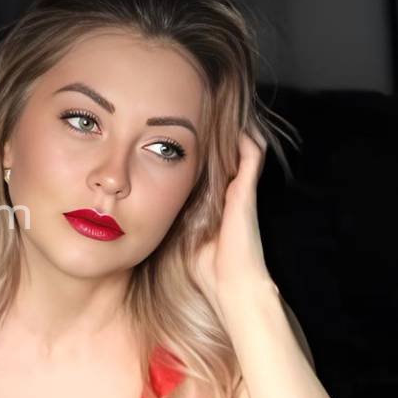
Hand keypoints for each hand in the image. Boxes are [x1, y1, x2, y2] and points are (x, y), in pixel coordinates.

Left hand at [190, 123, 272, 321]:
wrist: (230, 286)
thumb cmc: (206, 270)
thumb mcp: (181, 239)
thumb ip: (173, 222)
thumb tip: (145, 214)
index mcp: (217, 205)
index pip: (211, 172)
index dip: (201, 155)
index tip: (185, 137)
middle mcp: (232, 196)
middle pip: (226, 157)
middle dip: (216, 138)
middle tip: (202, 115)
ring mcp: (242, 192)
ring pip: (242, 151)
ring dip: (232, 134)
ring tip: (218, 111)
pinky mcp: (247, 192)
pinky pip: (252, 155)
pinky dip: (246, 139)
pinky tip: (237, 125)